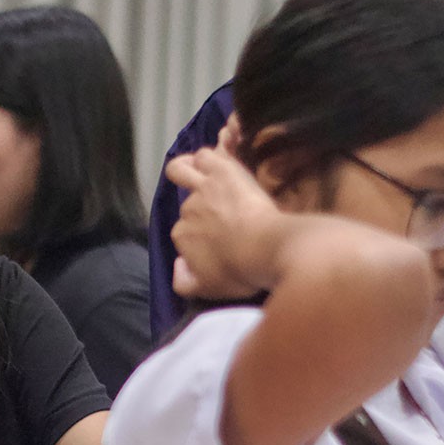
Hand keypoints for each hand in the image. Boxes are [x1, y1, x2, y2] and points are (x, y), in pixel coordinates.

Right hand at [166, 115, 279, 299]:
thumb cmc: (240, 272)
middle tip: (222, 216)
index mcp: (181, 237)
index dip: (197, 237)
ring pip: (183, 170)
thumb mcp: (207, 289)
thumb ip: (183, 281)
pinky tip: (212, 161)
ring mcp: (202, 188)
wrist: (267, 249)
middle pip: (188, 206)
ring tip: (200, 173)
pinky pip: (204, 155)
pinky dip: (205, 157)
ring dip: (189, 171)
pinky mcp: (221, 171)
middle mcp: (186, 211)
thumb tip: (177, 265)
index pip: (183, 233)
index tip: (215, 243)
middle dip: (200, 209)